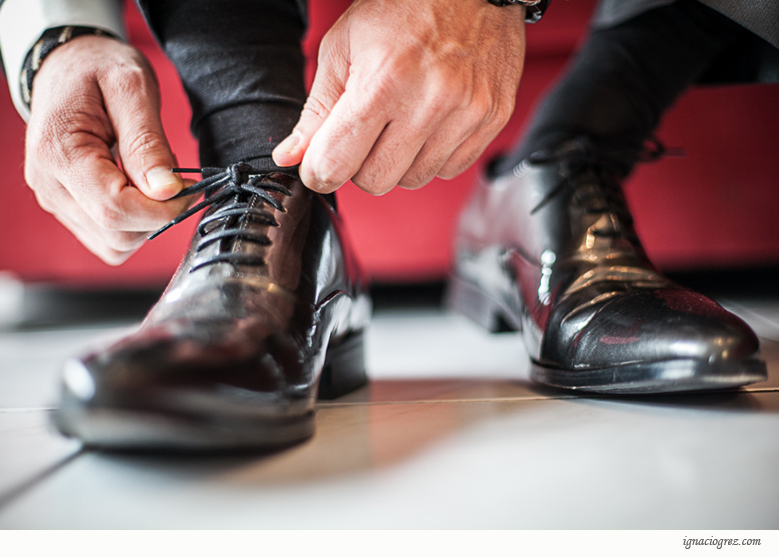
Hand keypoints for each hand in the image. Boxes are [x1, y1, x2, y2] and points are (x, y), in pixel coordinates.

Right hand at [24, 36, 193, 264]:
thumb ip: (148, 143)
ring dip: (147, 221)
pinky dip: (134, 225)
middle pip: (117, 233)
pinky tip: (139, 191)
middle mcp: (50, 186)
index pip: (115, 209)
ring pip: (115, 245)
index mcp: (58, 154)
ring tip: (150, 177)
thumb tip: (167, 191)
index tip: (188, 187)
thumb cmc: (98, 69)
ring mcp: (57, 201)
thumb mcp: (131, 90)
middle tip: (172, 176)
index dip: (162, 209)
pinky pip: (108, 240)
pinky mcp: (69, 210)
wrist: (68, 65)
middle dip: (158, 214)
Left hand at [272, 0, 525, 194]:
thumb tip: (290, 157)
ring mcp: (466, 113)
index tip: (319, 163)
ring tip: (402, 118)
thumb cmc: (404, 8)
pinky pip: (449, 169)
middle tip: (365, 131)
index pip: (336, 163)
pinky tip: (431, 121)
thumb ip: (317, 110)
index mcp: (384, 80)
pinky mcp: (491, 120)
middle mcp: (430, 101)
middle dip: (360, 164)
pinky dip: (433, 154)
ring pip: (413, 179)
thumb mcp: (343, 47)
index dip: (319, 170)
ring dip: (399, 159)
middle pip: (375, 181)